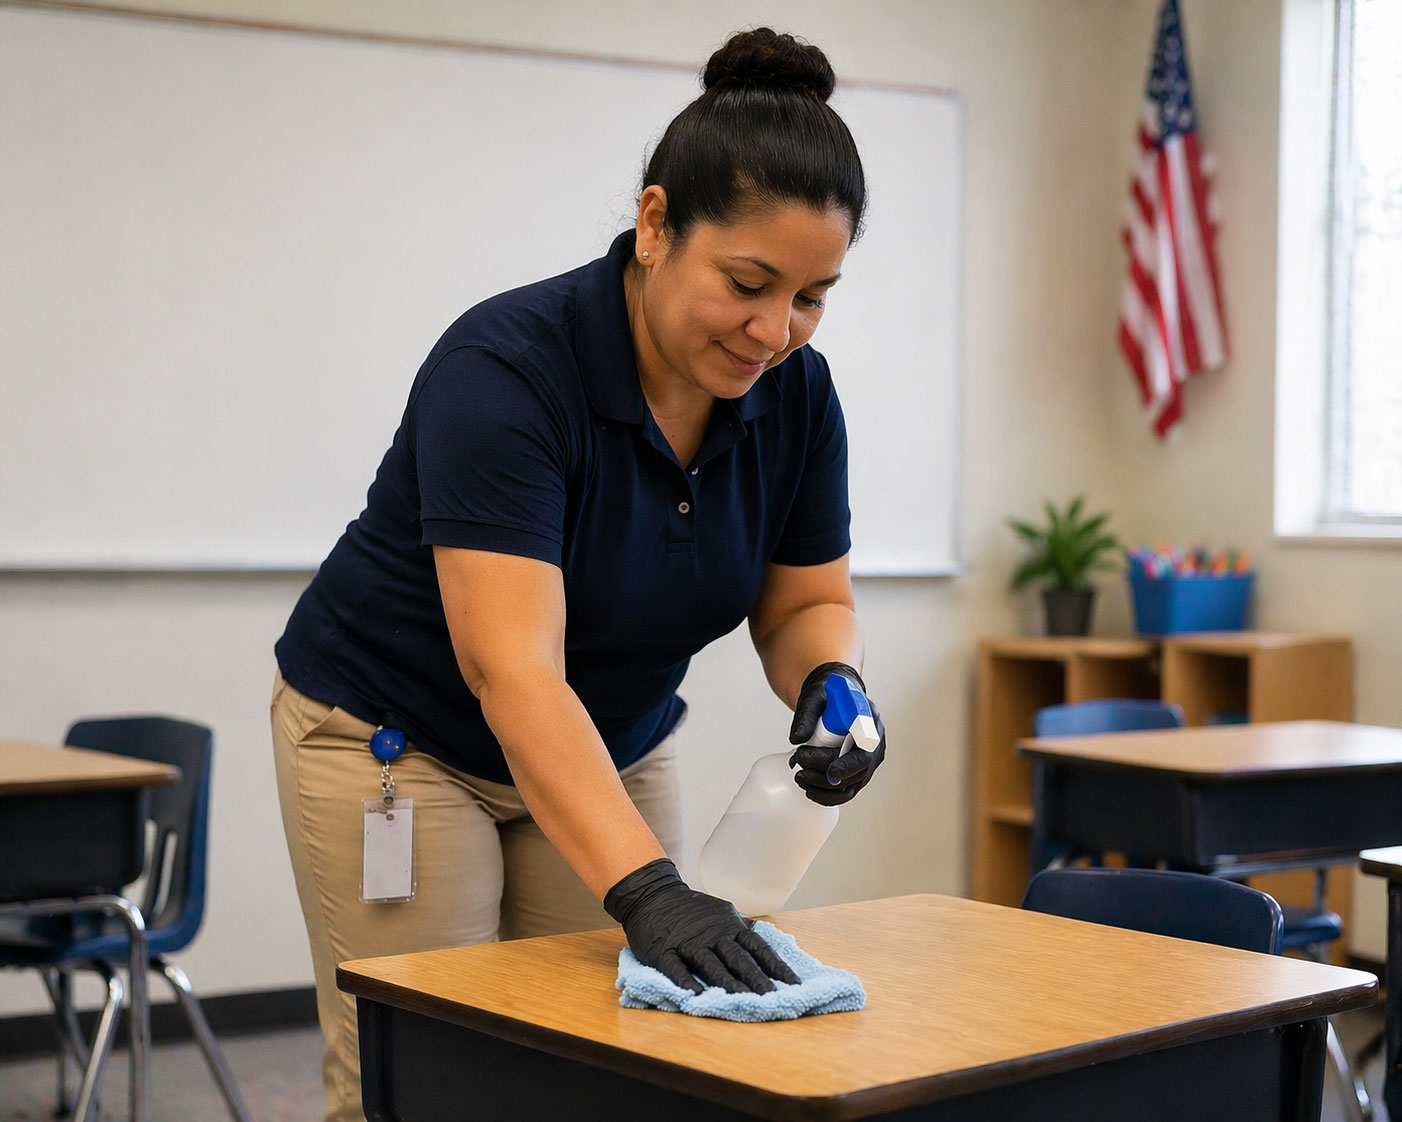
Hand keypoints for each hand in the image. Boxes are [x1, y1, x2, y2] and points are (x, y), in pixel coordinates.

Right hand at [604, 858, 800, 993]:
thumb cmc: (689, 908)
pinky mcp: (664, 951)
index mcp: (729, 926)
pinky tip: (696, 995)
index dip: (776, 965)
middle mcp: (712, 934)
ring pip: (711, 965)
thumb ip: (740, 928)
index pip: (758, 947)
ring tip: (743, 999)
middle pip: (738, 958)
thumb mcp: (720, 912)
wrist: (652, 894)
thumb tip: (762, 937)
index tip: (794, 983)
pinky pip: (676, 968)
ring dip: (728, 983)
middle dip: (757, 979)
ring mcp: (688, 942)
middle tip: (773, 998)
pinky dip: (686, 981)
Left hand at [788, 661, 886, 806]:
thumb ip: (807, 714)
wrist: (836, 698)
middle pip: (856, 773)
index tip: (831, 771)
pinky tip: (809, 790)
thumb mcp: (816, 696)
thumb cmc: (829, 694)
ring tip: (800, 778)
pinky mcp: (855, 773)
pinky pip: (845, 792)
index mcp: (871, 725)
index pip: (866, 751)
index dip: (850, 765)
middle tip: (798, 762)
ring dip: (824, 789)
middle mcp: (874, 747)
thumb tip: (796, 739)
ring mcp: (866, 763)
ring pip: (850, 787)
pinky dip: (827, 796)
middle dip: (826, 775)